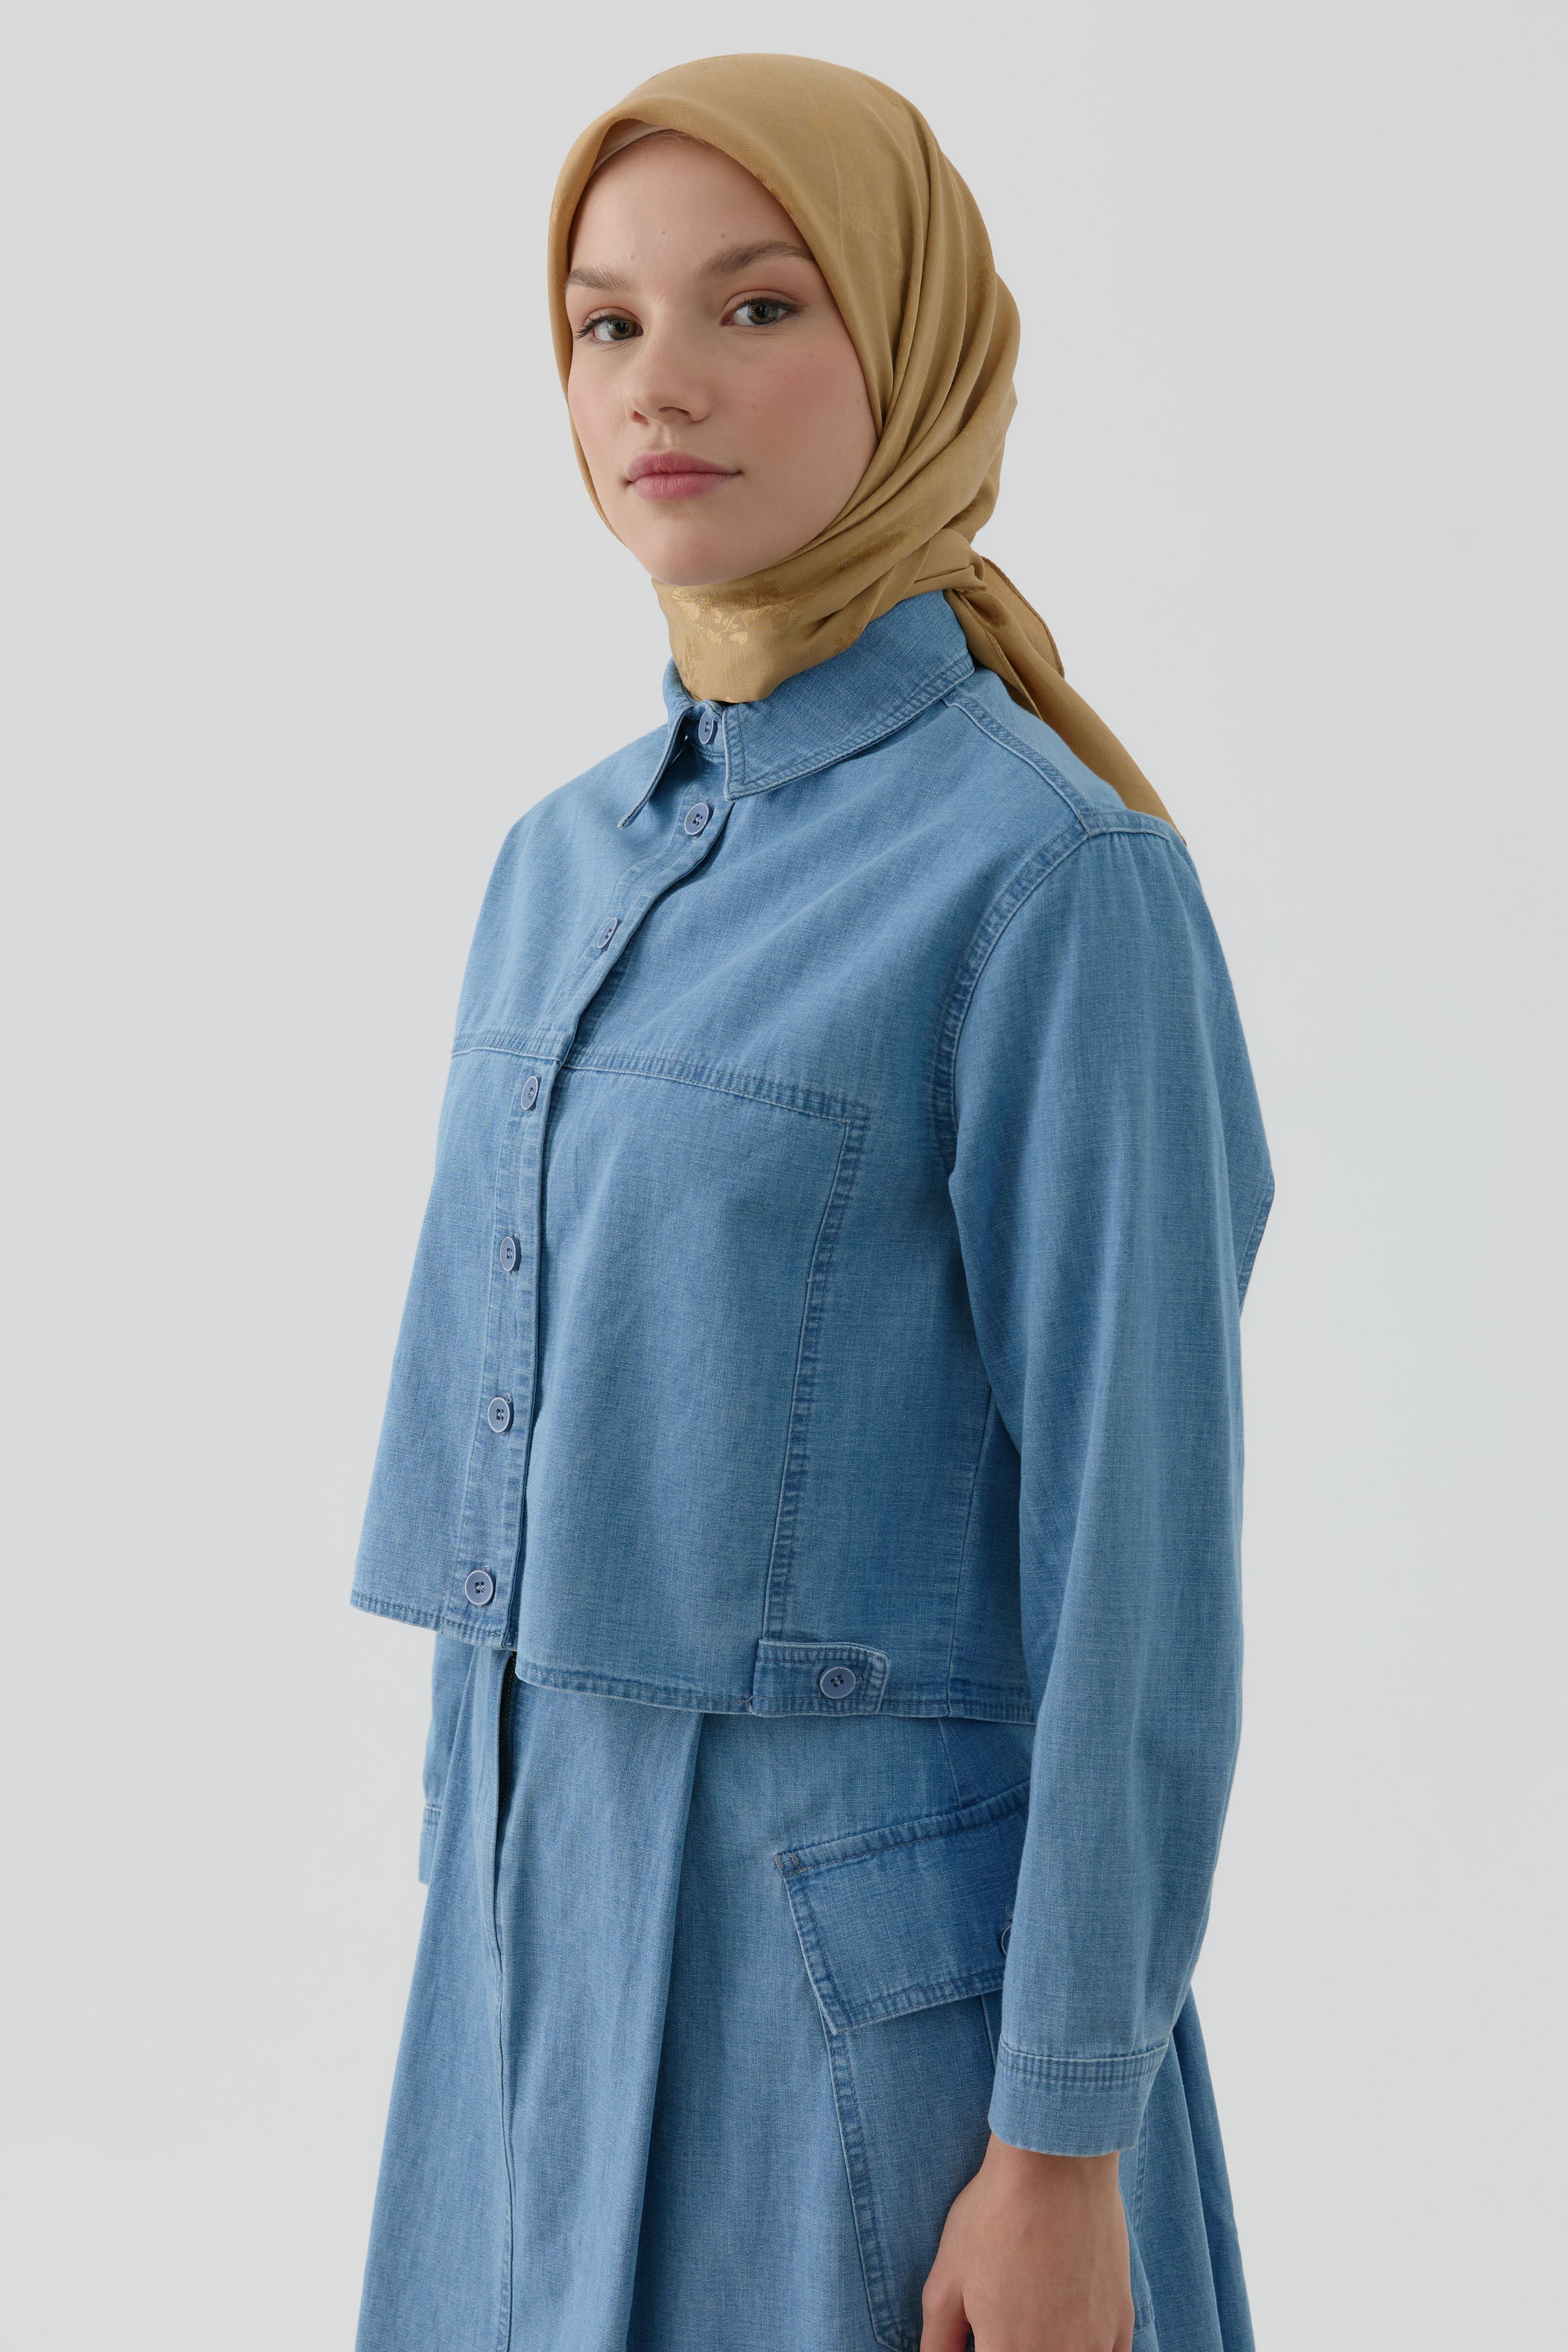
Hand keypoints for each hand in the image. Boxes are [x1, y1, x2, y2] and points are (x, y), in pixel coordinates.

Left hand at [919, 2133, 1135, 2351]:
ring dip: (1053, 2347)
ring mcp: (1094, 2345)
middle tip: (1007, 2317)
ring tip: (1035, 2313)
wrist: (1055, 2165)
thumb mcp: (945, 2282)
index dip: (985, 2348)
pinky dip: (1088, 2349)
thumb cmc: (994, 2217)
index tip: (983, 2335)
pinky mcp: (1121, 2322)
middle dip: (1013, 2343)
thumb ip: (938, 2342)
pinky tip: (1070, 2324)